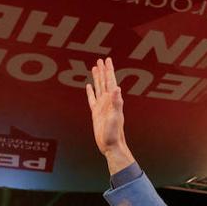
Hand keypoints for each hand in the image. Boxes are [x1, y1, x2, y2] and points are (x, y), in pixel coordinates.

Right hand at [85, 57, 134, 173]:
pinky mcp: (96, 113)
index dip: (109, 70)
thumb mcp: (115, 117)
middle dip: (103, 71)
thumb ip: (116, 102)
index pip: (110, 81)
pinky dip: (90, 92)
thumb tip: (117, 88)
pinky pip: (92, 99)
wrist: (111, 145)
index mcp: (113, 100)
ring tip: (95, 68)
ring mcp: (102, 107)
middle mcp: (108, 102)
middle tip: (101, 60)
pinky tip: (89, 86)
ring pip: (98, 88)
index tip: (107, 60)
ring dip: (97, 78)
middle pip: (104, 82)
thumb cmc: (114, 133)